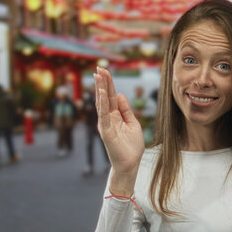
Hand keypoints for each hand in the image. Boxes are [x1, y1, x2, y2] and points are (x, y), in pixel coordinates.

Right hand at [94, 67, 144, 193]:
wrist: (131, 164)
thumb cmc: (132, 146)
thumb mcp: (133, 123)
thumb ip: (126, 110)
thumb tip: (119, 95)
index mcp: (115, 115)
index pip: (111, 96)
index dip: (108, 84)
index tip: (105, 70)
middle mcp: (108, 118)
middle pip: (105, 97)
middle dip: (102, 82)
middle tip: (99, 67)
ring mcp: (106, 124)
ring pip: (102, 103)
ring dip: (100, 89)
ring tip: (98, 76)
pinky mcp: (106, 131)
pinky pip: (103, 115)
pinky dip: (102, 104)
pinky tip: (101, 93)